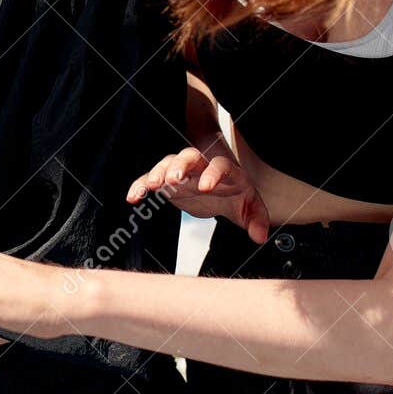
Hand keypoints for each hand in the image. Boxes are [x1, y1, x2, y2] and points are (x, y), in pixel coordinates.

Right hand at [128, 146, 269, 242]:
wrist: (221, 190)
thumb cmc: (236, 195)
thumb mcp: (250, 207)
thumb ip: (257, 220)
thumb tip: (259, 237)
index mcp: (225, 171)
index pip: (220, 166)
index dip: (213, 174)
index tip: (206, 187)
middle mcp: (202, 167)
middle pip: (189, 156)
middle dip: (180, 166)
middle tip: (173, 179)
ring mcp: (183, 172)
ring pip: (167, 163)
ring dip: (159, 172)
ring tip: (152, 185)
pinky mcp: (167, 181)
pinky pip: (150, 179)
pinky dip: (140, 186)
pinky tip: (133, 197)